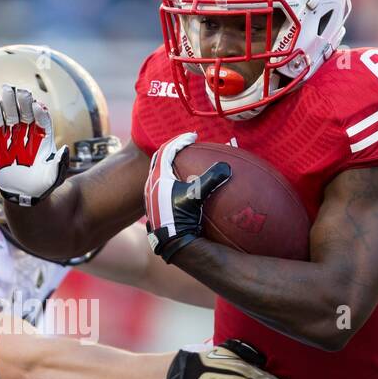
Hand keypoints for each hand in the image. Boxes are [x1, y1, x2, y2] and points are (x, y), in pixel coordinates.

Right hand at [0, 85, 68, 205]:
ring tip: (6, 89)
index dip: (40, 113)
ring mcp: (14, 135)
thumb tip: (64, 150)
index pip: (43, 121)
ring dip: (10, 102)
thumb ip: (60, 164)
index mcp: (44, 139)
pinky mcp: (0, 140)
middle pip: (27, 113)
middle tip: (21, 92)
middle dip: (24, 102)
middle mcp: (30, 134)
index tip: (37, 106)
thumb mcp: (54, 177)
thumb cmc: (41, 185)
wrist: (23, 194)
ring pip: (12, 115)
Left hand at [144, 132, 230, 262]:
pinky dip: (172, 181)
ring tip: (184, 164)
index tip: (193, 136)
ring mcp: (151, 197)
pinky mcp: (155, 208)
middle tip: (186, 146)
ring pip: (159, 174)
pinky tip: (184, 189)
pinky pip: (162, 187)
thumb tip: (226, 167)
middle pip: (159, 160)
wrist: (170, 242)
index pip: (166, 150)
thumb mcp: (196, 196)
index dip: (180, 140)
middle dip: (173, 150)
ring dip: (171, 166)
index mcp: (158, 177)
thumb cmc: (181, 218)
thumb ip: (211, 179)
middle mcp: (151, 185)